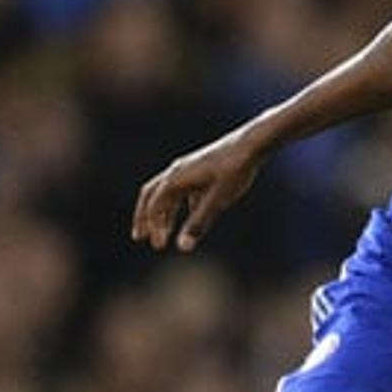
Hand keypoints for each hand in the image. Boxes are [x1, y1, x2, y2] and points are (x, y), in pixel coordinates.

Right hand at [131, 128, 266, 251]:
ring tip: (161, 232)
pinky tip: (192, 216)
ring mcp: (188, 168)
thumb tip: (182, 247)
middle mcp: (176, 171)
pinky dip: (180, 204)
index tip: (159, 246)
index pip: (156, 206)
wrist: (252, 144)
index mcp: (176, 178)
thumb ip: (199, 222)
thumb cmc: (235, 170)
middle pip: (151, 195)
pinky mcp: (200, 168)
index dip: (155, 227)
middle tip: (139, 237)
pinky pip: (183, 188)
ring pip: (166, 192)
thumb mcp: (218, 199)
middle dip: (144, 217)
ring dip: (161, 212)